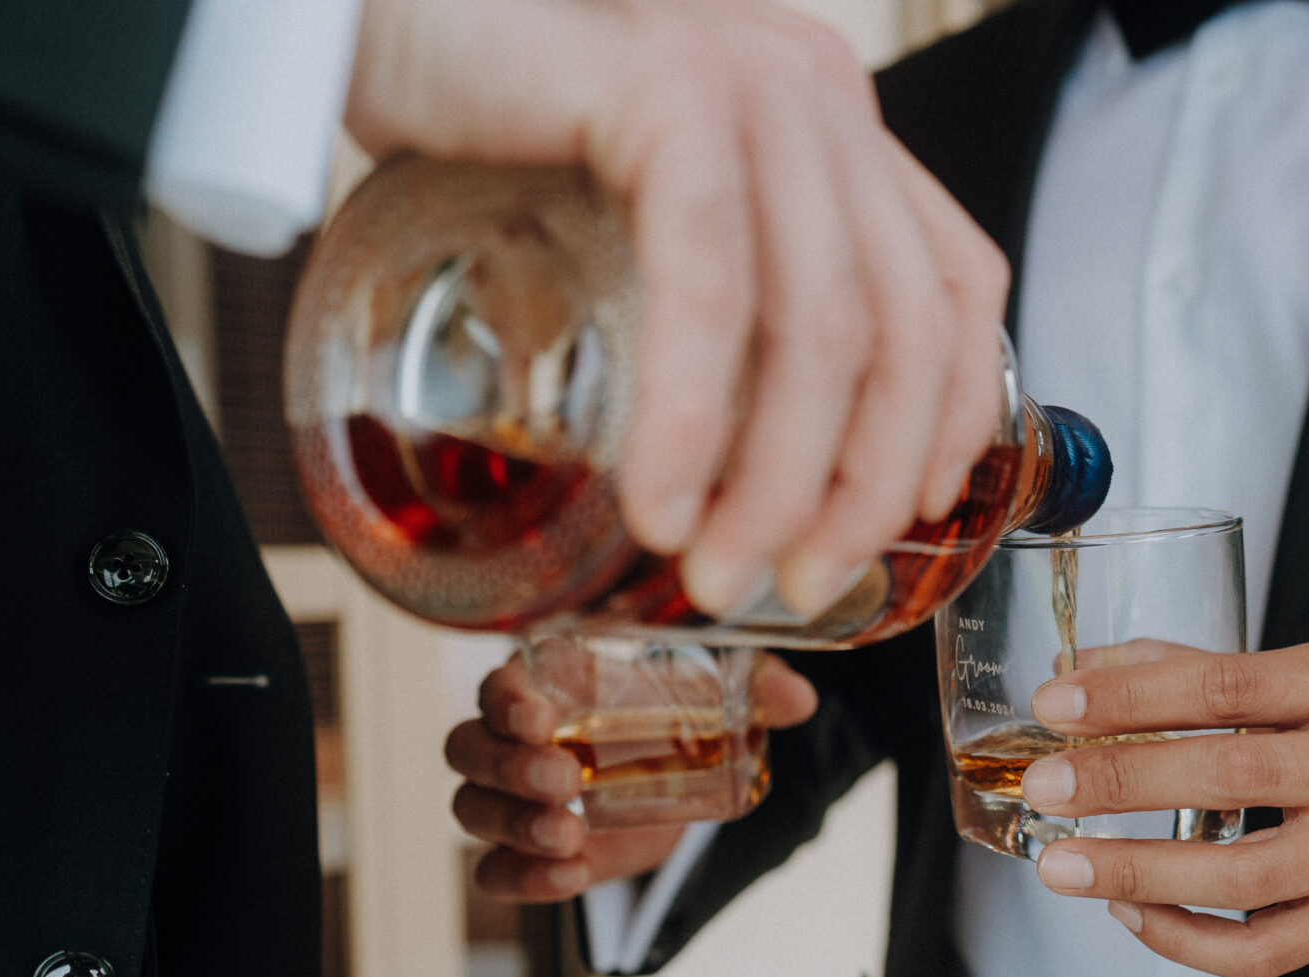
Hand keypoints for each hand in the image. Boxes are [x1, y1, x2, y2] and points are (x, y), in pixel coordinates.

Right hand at [346, 0, 1010, 615]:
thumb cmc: (478, 119)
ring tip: (719, 573)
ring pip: (819, 328)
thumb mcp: (635, 217)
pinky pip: (710, 288)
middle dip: (859, 487)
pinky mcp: (670, 94)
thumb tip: (731, 469)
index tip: (918, 518)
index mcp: (831, 124)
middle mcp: (816, 96)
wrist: (351, 4)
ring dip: (776, 481)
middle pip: (901, 329)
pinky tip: (662, 502)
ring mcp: (754, 87)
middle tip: (800, 587)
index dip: (957, 413)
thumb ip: (707, 297)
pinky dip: (694, 417)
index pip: (955, 281)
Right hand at [446, 652, 818, 900]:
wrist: (689, 773)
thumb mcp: (723, 691)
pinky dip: (523, 879)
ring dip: (513, 824)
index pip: (499, 685)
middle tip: (562, 777)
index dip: (506, 700)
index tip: (538, 716)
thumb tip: (798, 699)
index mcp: (549, 684)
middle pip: (469, 749)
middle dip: (507, 764)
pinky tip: (568, 875)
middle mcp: (515, 737)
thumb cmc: (682, 712)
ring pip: (473, 809)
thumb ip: (758, 686)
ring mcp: (516, 798)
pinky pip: (497, 871)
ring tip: (569, 834)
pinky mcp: (533, 851)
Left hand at [1017, 641, 1308, 976]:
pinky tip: (1133, 913)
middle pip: (1229, 775)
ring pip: (1238, 876)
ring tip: (1062, 864)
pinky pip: (1258, 949)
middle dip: (1123, 781)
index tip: (1058, 702)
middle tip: (1045, 784)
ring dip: (1136, 871)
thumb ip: (1205, 671)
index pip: (1228, 684)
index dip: (1135, 696)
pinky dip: (1184, 939)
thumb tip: (1089, 668)